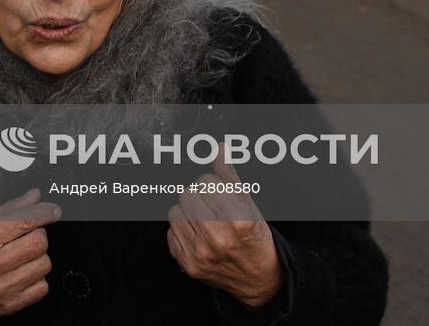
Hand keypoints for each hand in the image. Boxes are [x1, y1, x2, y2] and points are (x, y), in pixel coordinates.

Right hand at [0, 188, 59, 322]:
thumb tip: (34, 196)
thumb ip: (8, 210)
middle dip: (38, 234)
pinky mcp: (10, 305)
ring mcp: (3, 287)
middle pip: (40, 241)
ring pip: (44, 264)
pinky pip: (42, 287)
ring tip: (21, 256)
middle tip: (26, 236)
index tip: (53, 210)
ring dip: (37, 257)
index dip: (45, 212)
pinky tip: (21, 274)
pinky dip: (36, 279)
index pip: (26, 220)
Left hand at [166, 156, 282, 309]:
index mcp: (236, 221)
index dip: (214, 186)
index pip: (206, 182)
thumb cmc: (254, 238)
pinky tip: (199, 237)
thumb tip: (218, 148)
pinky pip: (170, 233)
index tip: (222, 197)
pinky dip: (182, 232)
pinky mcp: (188, 265)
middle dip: (199, 197)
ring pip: (175, 212)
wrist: (258, 279)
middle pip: (186, 194)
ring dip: (187, 213)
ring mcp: (200, 254)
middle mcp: (216, 239)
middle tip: (213, 208)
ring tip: (205, 221)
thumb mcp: (250, 205)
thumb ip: (230, 176)